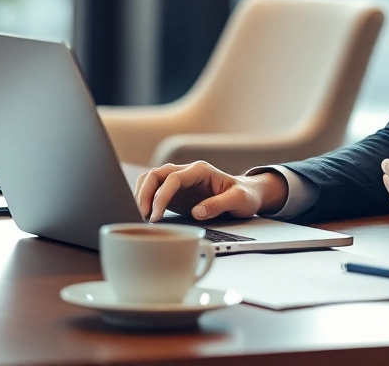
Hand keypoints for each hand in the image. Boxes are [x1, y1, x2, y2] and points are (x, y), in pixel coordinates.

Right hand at [133, 161, 289, 221]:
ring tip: (140, 216)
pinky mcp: (177, 192)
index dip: (161, 197)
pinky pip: (154, 190)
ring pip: (151, 179)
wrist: (248, 194)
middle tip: (142, 216)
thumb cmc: (245, 196)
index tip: (156, 216)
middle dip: (145, 194)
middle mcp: (188, 172)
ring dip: (142, 195)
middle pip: (156, 175)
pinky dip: (146, 199)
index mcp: (201, 170)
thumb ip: (219, 205)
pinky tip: (145, 214)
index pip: (173, 178)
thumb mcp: (239, 201)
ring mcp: (180, 181)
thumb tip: (197, 212)